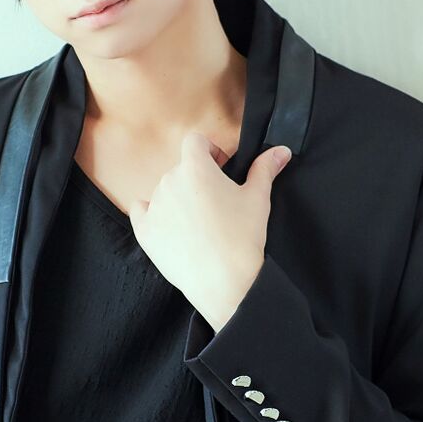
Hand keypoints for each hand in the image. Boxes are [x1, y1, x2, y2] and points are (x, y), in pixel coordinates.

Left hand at [129, 132, 292, 331]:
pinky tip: (171, 226)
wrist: (224, 280)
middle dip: (198, 180)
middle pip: (181, 169)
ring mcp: (154, 206)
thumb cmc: (242, 237)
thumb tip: (280, 151)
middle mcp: (169, 181)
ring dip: (180, 199)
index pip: (195, 141)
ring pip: (165, 191)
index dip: (210, 151)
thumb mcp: (258, 198)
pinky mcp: (144, 230)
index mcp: (195, 168)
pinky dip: (154, 214)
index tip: (222, 169)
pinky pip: (142, 211)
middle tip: (217, 204)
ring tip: (200, 224)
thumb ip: (265, 168)